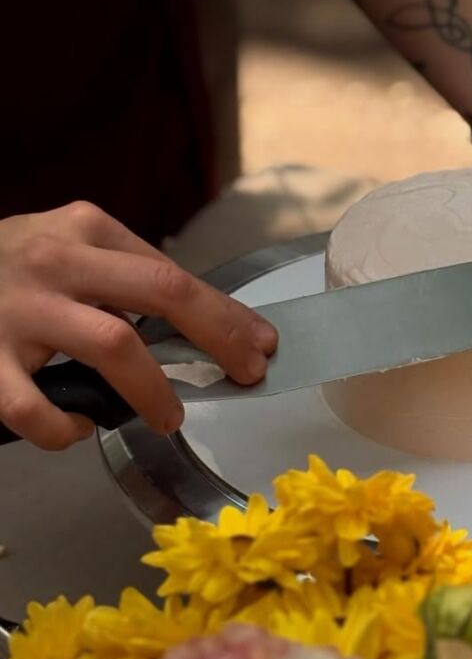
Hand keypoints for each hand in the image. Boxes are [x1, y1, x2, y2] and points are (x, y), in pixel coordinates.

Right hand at [0, 202, 277, 449]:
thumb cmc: (9, 265)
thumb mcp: (67, 246)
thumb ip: (122, 273)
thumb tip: (203, 320)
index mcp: (85, 228)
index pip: (175, 274)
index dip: (226, 314)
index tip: (261, 343)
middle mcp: (57, 260)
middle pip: (162, 293)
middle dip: (218, 337)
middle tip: (245, 373)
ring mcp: (19, 310)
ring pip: (112, 345)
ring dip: (153, 388)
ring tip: (169, 416)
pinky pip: (33, 406)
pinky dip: (63, 429)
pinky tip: (77, 430)